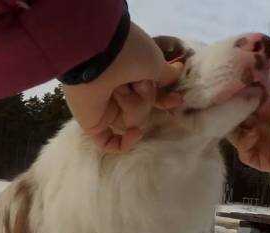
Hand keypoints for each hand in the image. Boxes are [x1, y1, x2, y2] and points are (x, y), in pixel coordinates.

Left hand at [62, 22, 183, 152]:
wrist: (96, 53)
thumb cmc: (127, 52)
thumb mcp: (154, 60)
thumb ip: (164, 73)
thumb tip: (176, 72)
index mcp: (128, 75)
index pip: (149, 94)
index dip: (163, 99)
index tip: (177, 100)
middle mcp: (116, 90)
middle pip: (142, 108)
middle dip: (145, 96)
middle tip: (137, 81)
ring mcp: (104, 107)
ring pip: (131, 121)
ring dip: (132, 105)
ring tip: (118, 88)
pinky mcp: (93, 123)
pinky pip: (109, 143)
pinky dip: (124, 143)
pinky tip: (135, 133)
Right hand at [228, 63, 269, 175]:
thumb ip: (249, 71)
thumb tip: (226, 76)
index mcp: (257, 102)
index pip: (230, 101)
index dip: (222, 97)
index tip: (214, 92)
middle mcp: (256, 121)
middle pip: (228, 118)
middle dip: (225, 113)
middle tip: (225, 106)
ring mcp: (258, 141)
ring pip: (233, 136)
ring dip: (234, 127)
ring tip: (245, 119)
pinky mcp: (261, 159)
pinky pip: (244, 153)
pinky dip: (245, 143)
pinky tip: (255, 134)